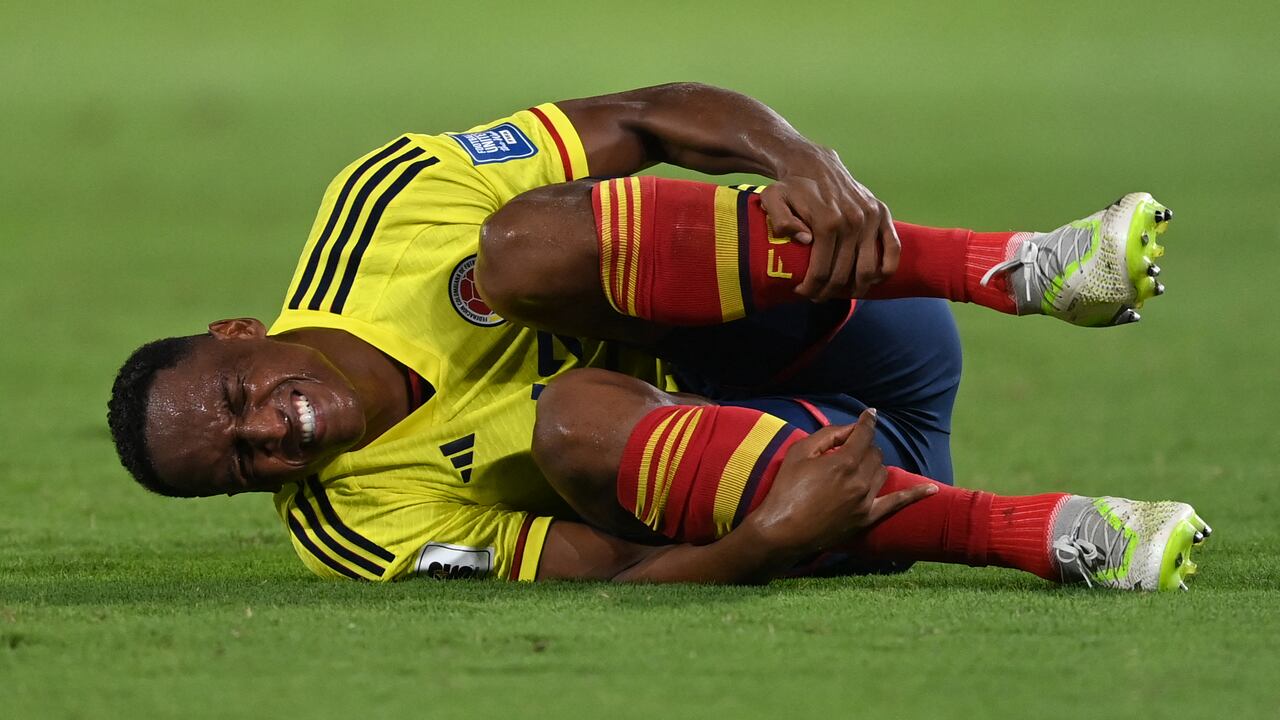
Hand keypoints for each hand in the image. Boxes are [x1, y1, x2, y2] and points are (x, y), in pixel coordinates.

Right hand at [745, 409, 935, 553]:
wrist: (782, 531)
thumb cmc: (786, 489)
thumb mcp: (800, 453)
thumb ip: (827, 436)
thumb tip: (850, 428)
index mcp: (843, 461)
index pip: (864, 434)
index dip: (866, 421)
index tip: (870, 414)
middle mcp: (860, 479)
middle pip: (874, 453)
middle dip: (865, 446)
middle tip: (849, 448)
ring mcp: (866, 500)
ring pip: (882, 472)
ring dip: (874, 463)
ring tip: (859, 465)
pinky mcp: (867, 518)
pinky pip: (898, 503)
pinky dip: (917, 495)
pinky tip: (932, 489)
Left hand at [759, 146, 900, 299]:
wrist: (815, 164)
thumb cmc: (792, 187)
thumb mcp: (774, 200)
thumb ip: (781, 221)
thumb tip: (806, 241)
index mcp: (827, 222)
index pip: (821, 271)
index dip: (811, 288)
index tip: (801, 292)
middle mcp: (853, 221)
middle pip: (844, 275)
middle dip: (828, 292)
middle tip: (817, 295)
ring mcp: (870, 218)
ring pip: (868, 270)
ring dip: (855, 289)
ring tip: (840, 292)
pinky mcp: (882, 214)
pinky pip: (893, 250)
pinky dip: (884, 271)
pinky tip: (870, 280)